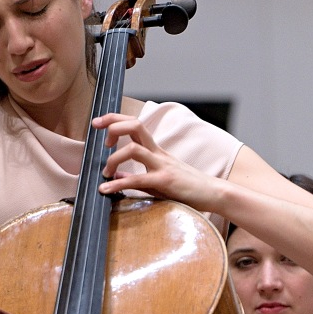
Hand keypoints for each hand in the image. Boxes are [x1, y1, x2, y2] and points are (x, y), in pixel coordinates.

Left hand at [92, 114, 216, 210]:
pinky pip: (137, 180)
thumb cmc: (188, 187)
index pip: (134, 125)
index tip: (98, 124)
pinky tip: (106, 189)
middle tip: (99, 138)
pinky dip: (118, 184)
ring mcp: (162, 165)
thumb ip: (136, 176)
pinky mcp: (165, 181)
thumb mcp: (157, 180)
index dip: (114, 119)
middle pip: (134, 125)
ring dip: (113, 159)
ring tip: (105, 172)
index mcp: (156, 150)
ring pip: (133, 149)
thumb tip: (117, 175)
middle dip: (112, 126)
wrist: (214, 194)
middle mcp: (158, 153)